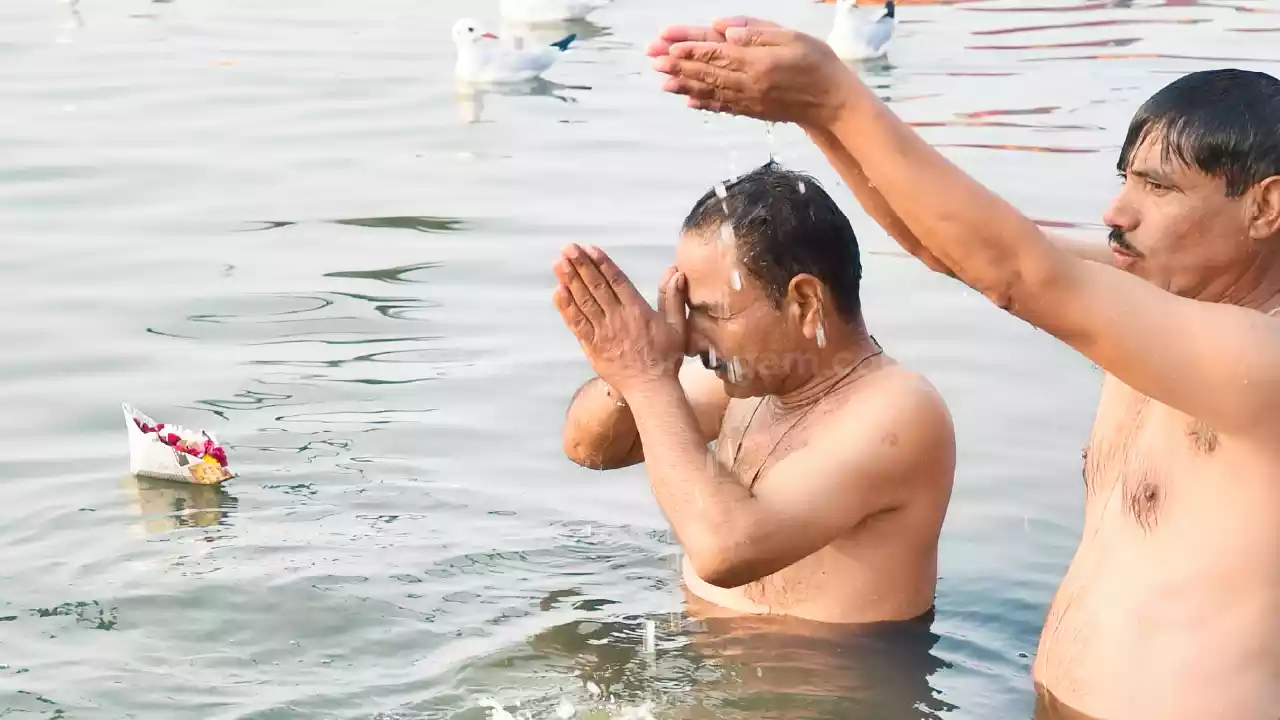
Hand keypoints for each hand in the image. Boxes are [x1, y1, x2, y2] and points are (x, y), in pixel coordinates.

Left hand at [553, 244, 687, 395]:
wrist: (651, 388)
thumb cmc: (665, 358)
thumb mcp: (677, 326)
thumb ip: (673, 297)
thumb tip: (676, 272)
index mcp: (637, 310)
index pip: (616, 280)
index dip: (601, 263)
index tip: (589, 248)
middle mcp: (618, 318)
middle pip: (596, 286)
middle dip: (581, 265)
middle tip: (568, 248)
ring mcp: (603, 332)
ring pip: (584, 301)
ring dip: (570, 280)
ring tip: (559, 263)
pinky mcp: (592, 346)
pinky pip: (577, 323)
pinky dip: (566, 307)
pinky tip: (558, 291)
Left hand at [646, 17, 860, 129]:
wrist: (833, 101)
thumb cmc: (817, 62)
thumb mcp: (791, 37)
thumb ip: (756, 32)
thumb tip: (723, 30)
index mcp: (757, 62)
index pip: (715, 52)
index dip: (688, 47)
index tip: (666, 43)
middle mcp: (748, 83)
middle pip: (706, 71)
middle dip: (677, 64)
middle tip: (652, 58)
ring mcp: (749, 99)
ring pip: (710, 90)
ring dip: (684, 84)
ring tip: (661, 80)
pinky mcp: (753, 110)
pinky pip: (723, 106)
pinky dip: (703, 103)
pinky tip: (688, 100)